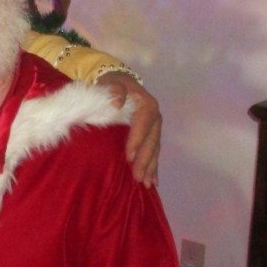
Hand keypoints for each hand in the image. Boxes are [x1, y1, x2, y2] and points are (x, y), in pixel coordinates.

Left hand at [100, 72, 161, 187]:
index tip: (128, 156)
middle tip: (137, 177)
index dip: (137, 140)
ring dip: (150, 167)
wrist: (118, 82)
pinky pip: (153, 152)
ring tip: (145, 184)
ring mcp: (154, 127)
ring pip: (154, 149)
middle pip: (152, 140)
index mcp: (146, 104)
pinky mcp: (150, 135)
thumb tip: (117, 102)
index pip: (144, 123)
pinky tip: (152, 182)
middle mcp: (154, 116)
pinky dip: (153, 167)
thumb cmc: (112, 84)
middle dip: (145, 160)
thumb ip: (115, 89)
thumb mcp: (111, 82)